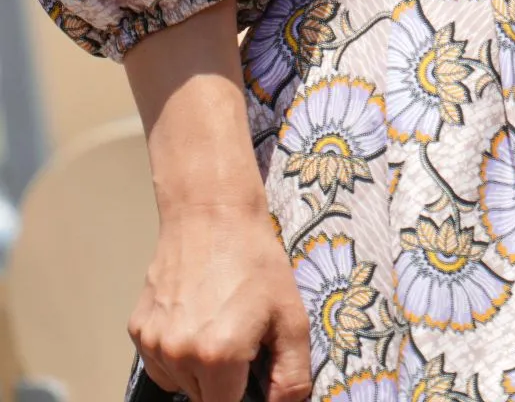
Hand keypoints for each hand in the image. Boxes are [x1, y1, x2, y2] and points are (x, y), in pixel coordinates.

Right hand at [129, 205, 311, 401]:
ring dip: (199, 370)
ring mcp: (153, 343)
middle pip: (203, 398)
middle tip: (240, 340)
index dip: (243, 395)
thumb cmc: (255, 260)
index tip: (249, 372)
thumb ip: (293, 374)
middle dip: (224, 382)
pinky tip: (195, 319)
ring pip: (181, 384)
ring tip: (217, 324)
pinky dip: (178, 354)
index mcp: (219, 356)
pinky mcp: (138, 330)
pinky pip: (161, 364)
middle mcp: (179, 354)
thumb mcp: (291, 315)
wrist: (211, 213)